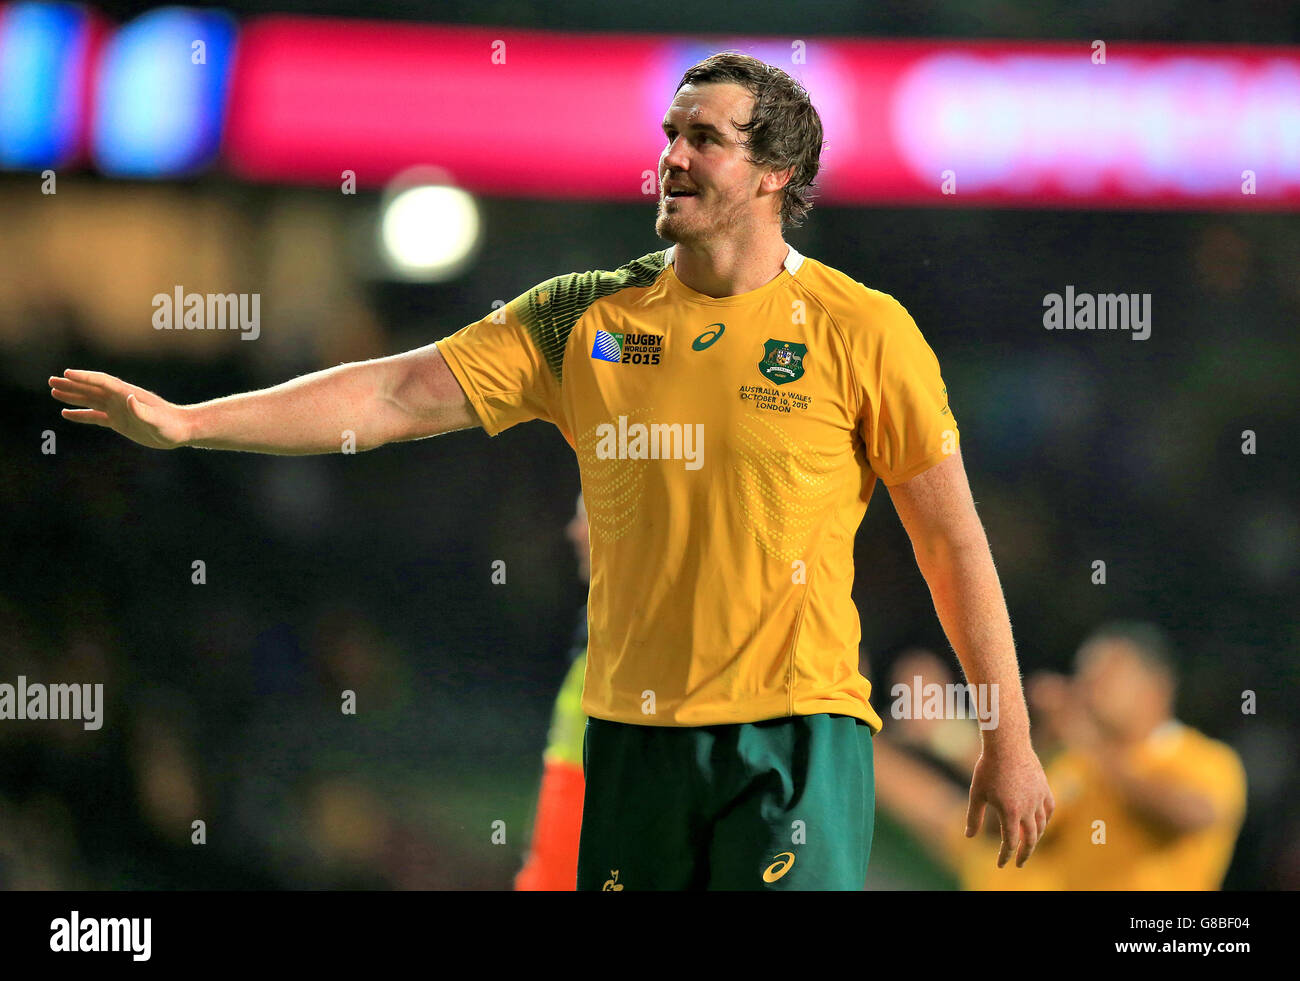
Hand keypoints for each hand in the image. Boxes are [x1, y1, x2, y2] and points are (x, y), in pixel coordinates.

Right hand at [49, 369, 190, 449]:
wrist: (181, 431)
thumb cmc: (171, 425)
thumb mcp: (157, 420)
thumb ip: (143, 411)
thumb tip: (129, 399)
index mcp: (127, 394)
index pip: (102, 382)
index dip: (84, 377)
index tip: (66, 374)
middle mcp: (120, 399)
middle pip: (92, 388)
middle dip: (72, 384)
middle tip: (51, 380)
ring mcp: (119, 409)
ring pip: (90, 400)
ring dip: (73, 396)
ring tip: (53, 391)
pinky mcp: (119, 421)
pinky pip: (95, 416)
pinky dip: (81, 414)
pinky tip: (66, 413)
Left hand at [965, 739, 1054, 867]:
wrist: (1007, 744)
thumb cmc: (988, 767)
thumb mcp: (976, 793)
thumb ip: (974, 817)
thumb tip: (969, 837)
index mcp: (1010, 812)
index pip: (1010, 843)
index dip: (1005, 856)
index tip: (1002, 864)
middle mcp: (1028, 809)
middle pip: (1030, 839)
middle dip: (1024, 854)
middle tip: (1020, 864)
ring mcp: (1039, 798)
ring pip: (1041, 826)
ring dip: (1035, 839)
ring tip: (1028, 845)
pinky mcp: (1044, 788)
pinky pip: (1049, 810)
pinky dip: (1045, 820)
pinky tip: (1039, 824)